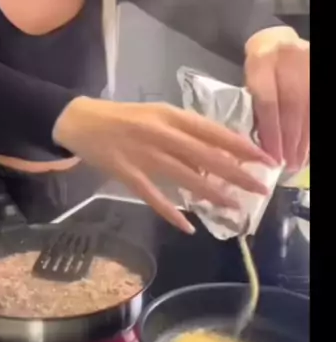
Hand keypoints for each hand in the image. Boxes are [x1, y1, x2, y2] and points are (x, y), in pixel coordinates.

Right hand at [53, 97, 275, 232]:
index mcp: (170, 115)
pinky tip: (187, 226)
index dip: (239, 146)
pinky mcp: (126, 174)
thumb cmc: (122, 117)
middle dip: (235, 173)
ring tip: (232, 207)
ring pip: (184, 176)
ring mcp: (143, 154)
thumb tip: (211, 157)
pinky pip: (153, 196)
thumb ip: (182, 133)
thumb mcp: (157, 115)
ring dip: (210, 193)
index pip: (212, 131)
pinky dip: (170, 212)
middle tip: (258, 188)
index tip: (262, 158)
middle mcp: (160, 133)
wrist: (79, 120)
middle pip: (205, 155)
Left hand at [245, 27, 308, 171]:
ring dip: (305, 138)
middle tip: (288, 164)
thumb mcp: (248, 82)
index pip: (268, 102)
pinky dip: (311, 129)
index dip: (271, 132)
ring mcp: (308, 62)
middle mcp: (288, 59)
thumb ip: (253, 108)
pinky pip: (317, 105)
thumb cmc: (258, 68)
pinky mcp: (319, 70)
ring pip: (309, 107)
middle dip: (290, 139)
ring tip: (299, 161)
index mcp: (262, 61)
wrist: (275, 40)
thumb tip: (260, 147)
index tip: (271, 157)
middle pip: (292, 106)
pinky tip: (307, 146)